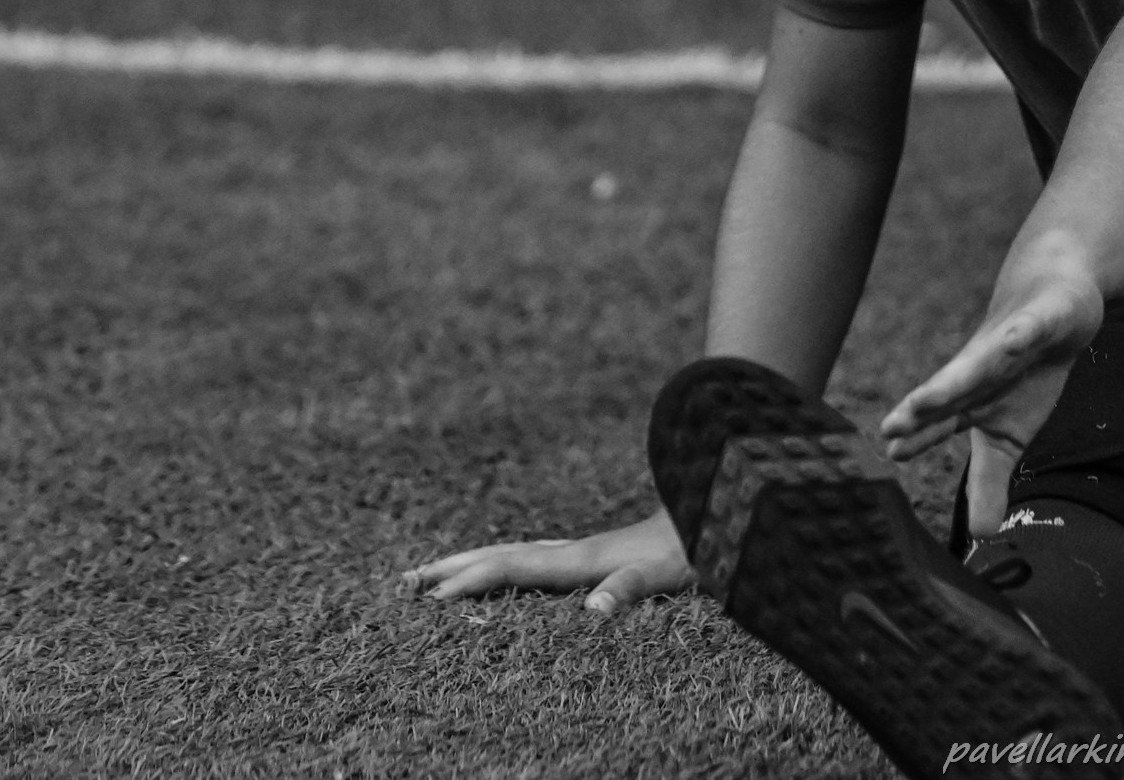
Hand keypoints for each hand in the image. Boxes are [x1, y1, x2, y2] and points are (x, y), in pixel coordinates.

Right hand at [402, 506, 691, 613]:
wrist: (718, 513)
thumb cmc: (692, 552)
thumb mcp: (661, 575)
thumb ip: (628, 589)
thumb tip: (593, 611)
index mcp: (579, 561)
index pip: (511, 571)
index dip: (471, 584)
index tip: (428, 599)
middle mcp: (573, 552)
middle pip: (499, 556)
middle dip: (452, 569)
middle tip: (404, 582)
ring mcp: (582, 551)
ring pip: (512, 555)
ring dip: (471, 564)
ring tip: (434, 575)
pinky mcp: (595, 555)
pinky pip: (532, 560)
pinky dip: (502, 565)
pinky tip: (505, 571)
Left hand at [879, 266, 1103, 537]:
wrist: (1055, 302)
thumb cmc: (1025, 375)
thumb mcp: (1011, 436)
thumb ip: (990, 481)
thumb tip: (980, 535)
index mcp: (970, 399)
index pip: (939, 421)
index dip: (917, 437)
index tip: (890, 454)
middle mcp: (980, 370)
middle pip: (949, 389)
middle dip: (923, 407)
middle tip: (893, 426)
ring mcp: (1008, 343)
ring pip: (982, 359)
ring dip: (958, 376)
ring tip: (933, 395)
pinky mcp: (1041, 321)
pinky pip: (1030, 329)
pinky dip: (1021, 336)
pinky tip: (1014, 342)